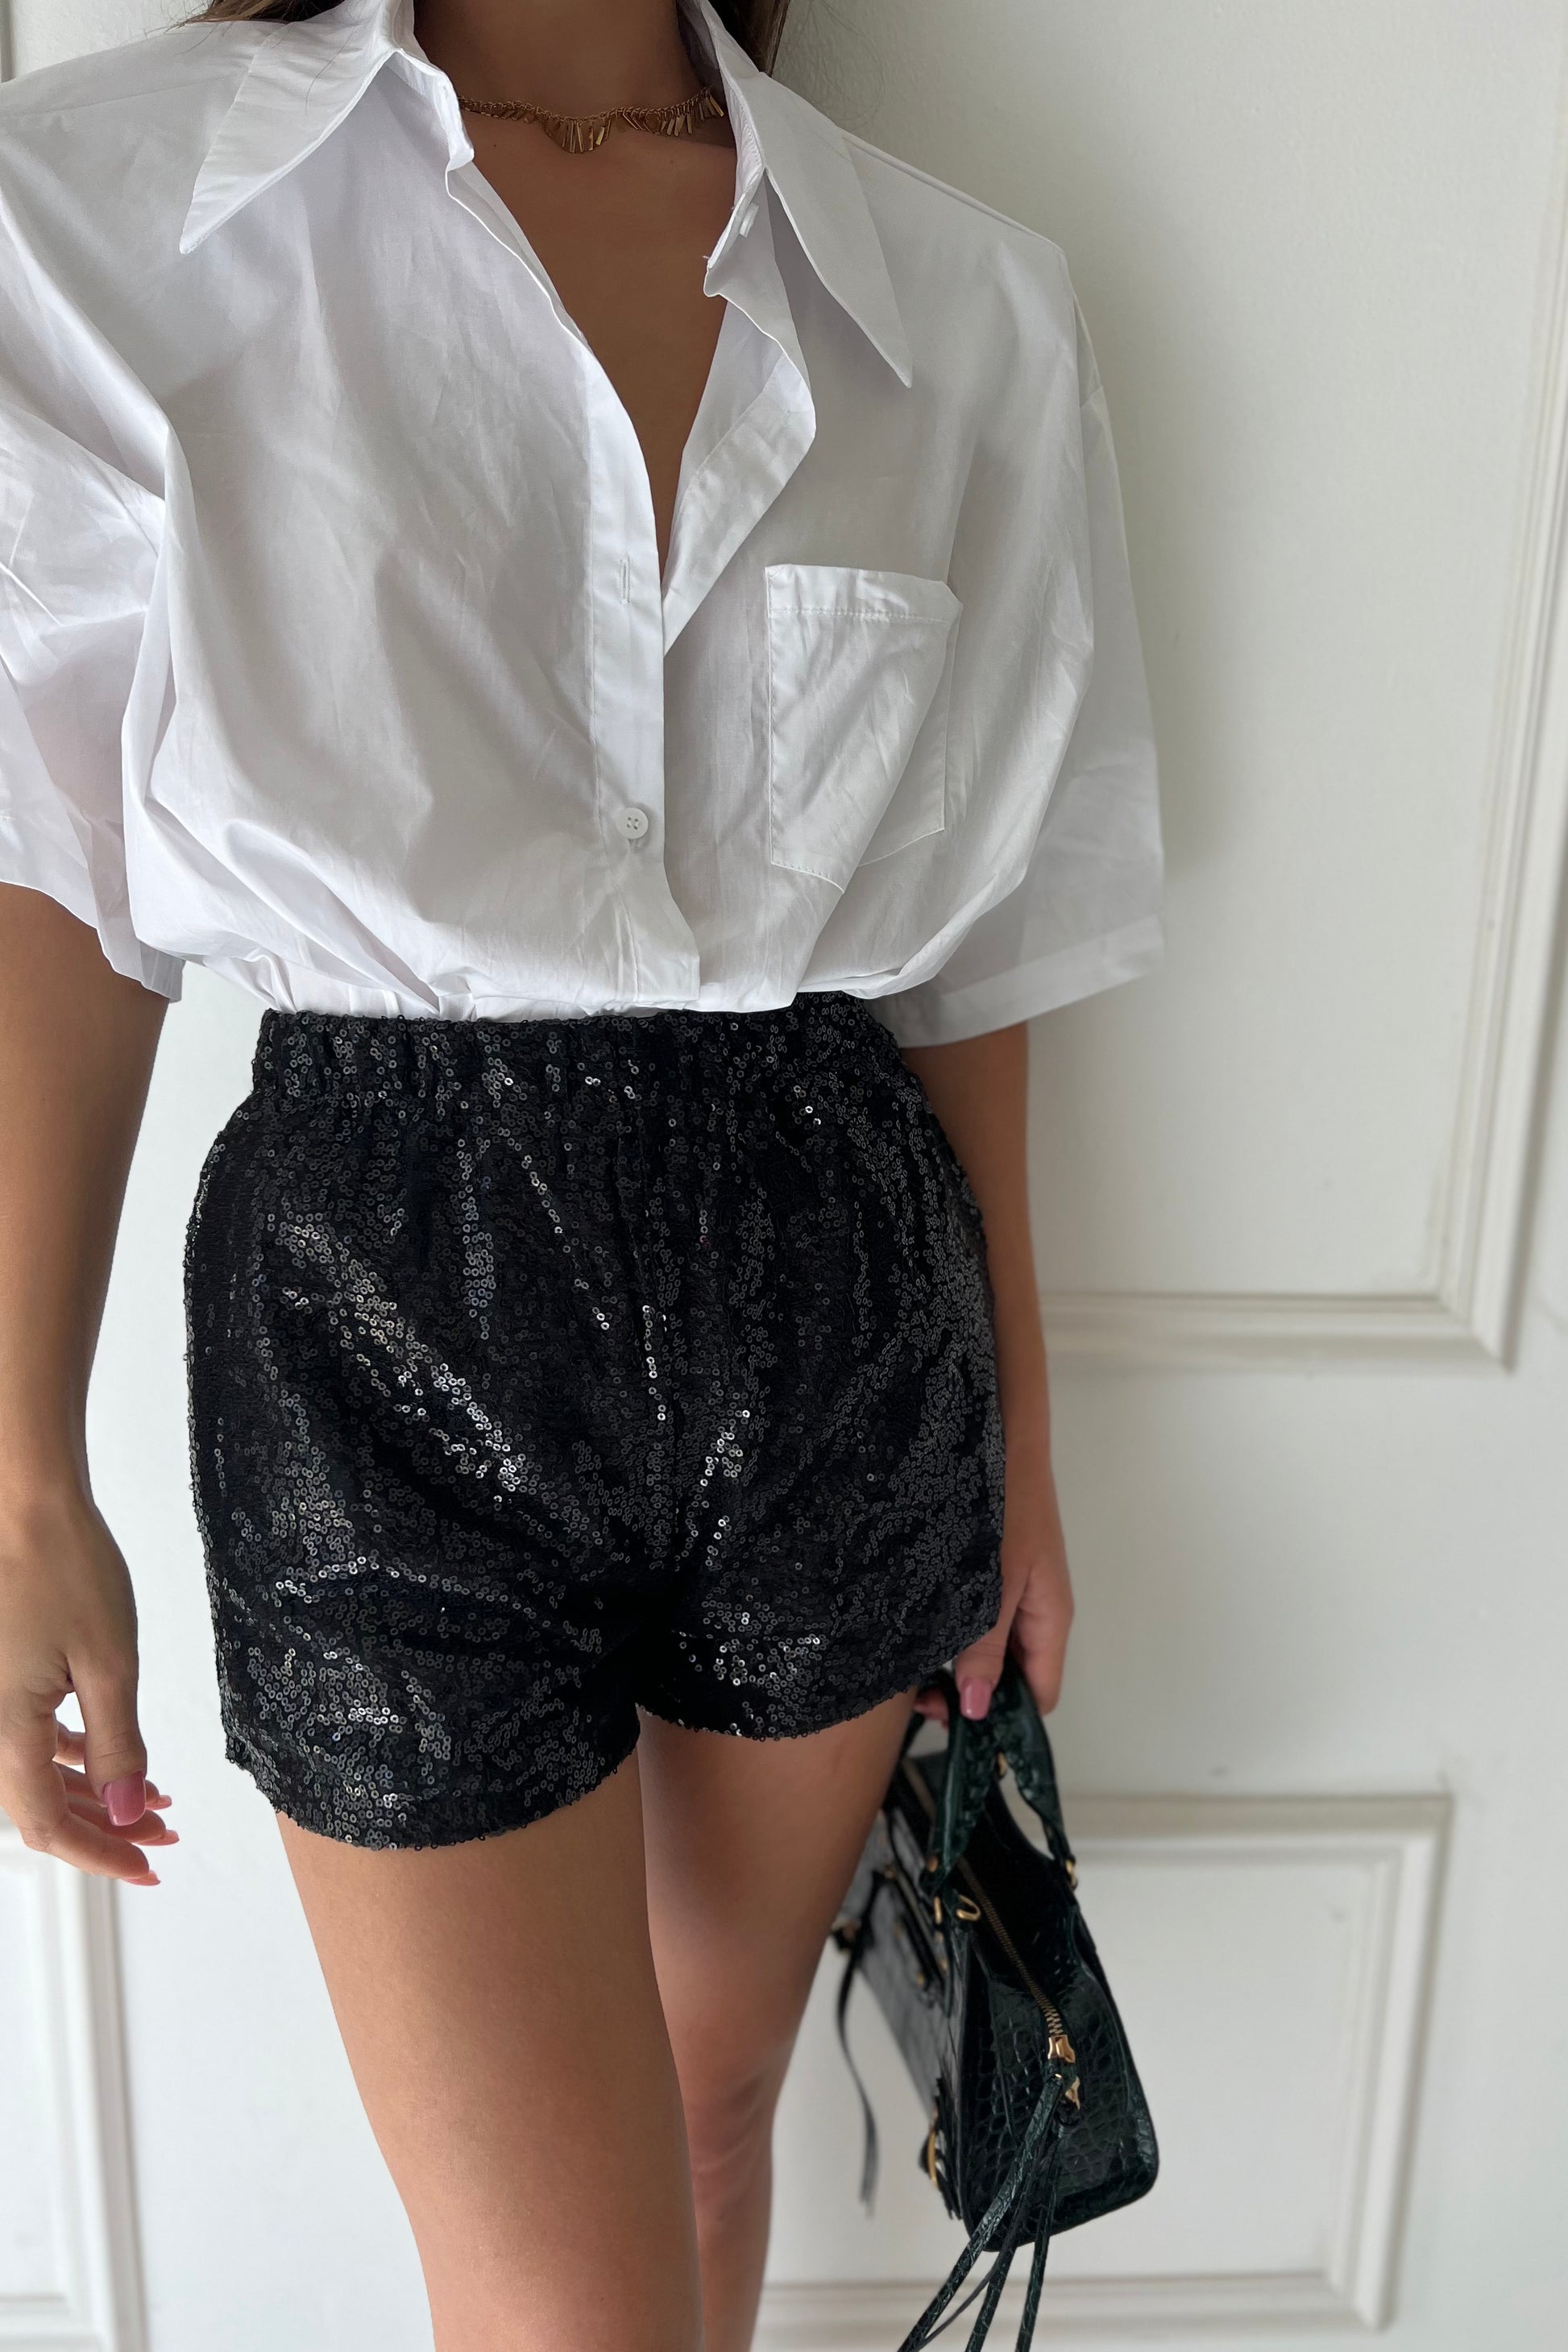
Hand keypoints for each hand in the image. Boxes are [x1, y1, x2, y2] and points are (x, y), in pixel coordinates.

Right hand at [0, 1486, 177, 1882]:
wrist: (22, 1502)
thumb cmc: (61, 1565)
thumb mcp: (108, 1661)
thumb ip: (117, 1743)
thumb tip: (129, 1810)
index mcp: (4, 1732)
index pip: (48, 1827)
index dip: (100, 1854)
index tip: (148, 1865)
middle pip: (40, 1808)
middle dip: (105, 1827)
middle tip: (163, 1833)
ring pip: (35, 1775)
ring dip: (92, 1793)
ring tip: (154, 1798)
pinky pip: (28, 1738)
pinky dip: (71, 1755)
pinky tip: (109, 1756)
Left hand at [917, 1379, 1072, 1724]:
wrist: (999, 1433)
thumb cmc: (1004, 1502)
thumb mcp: (990, 1582)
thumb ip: (983, 1646)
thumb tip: (975, 1706)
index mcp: (1049, 1620)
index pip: (1039, 1696)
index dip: (1002, 1719)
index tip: (955, 1728)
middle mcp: (1034, 1612)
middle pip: (1011, 1677)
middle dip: (969, 1695)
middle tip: (917, 1700)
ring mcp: (1012, 1591)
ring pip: (988, 1649)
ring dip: (954, 1664)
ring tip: (909, 1671)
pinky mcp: (989, 1571)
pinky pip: (974, 1619)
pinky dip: (948, 1632)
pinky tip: (915, 1631)